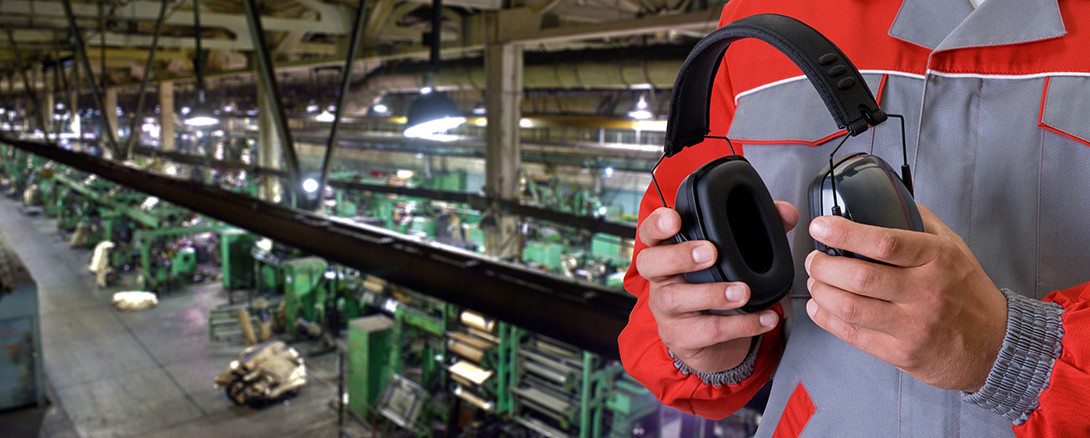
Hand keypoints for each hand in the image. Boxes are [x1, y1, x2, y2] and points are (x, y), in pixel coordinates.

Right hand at [636, 202, 797, 373]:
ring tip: (743, 292)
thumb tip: (786, 212)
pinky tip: (764, 317)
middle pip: (650, 263)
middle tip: (710, 253)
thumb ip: (759, 230)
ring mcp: (666, 310)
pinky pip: (707, 331)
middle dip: (679, 255)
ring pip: (676, 299)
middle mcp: (660, 280)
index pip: (649, 233)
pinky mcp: (680, 337)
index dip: (657, 225)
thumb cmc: (717, 289)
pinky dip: (740, 325)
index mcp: (668, 253)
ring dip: (712, 293)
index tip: (674, 219)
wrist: (712, 343)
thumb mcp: (734, 257)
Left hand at [805, 204, 1006, 391]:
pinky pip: (853, 335)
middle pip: (859, 277)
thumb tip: (889, 196)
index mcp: (938, 260)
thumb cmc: (970, 293)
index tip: (821, 227)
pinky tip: (819, 307)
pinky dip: (827, 319)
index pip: (885, 243)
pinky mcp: (902, 353)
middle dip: (824, 266)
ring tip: (815, 282)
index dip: (845, 233)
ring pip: (850, 308)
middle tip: (815, 259)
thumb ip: (921, 222)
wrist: (997, 346)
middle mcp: (926, 292)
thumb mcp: (955, 248)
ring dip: (821, 292)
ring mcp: (913, 326)